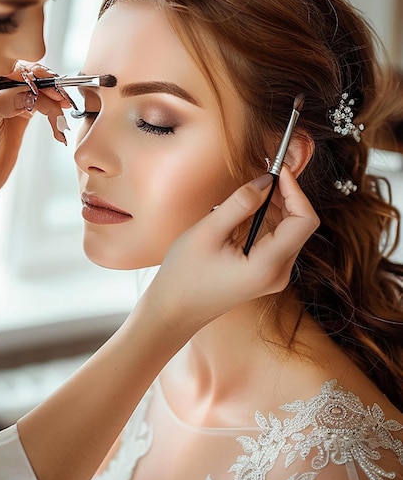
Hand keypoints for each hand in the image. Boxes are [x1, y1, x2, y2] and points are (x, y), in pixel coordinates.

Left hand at [0, 62, 69, 198]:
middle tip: (59, 95)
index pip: (1, 65)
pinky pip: (42, 102)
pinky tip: (58, 121)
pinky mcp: (21, 110)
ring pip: (35, 87)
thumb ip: (3, 103)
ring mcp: (6, 97)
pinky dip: (52, 110)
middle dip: (43, 83)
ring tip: (62, 109)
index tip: (44, 79)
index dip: (25, 70)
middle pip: (22, 73)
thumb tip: (31, 91)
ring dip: (52, 97)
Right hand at [142, 167, 318, 340]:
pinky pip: (277, 240)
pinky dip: (269, 220)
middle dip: (287, 196)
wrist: (174, 309)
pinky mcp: (265, 273)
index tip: (277, 170)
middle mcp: (279, 273)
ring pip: (291, 232)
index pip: (304, 221)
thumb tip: (265, 181)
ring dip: (278, 206)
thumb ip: (239, 204)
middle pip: (301, 225)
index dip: (295, 191)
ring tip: (252, 189)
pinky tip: (247, 210)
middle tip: (263, 173)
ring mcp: (274, 276)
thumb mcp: (208, 232)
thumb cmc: (185, 273)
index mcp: (268, 265)